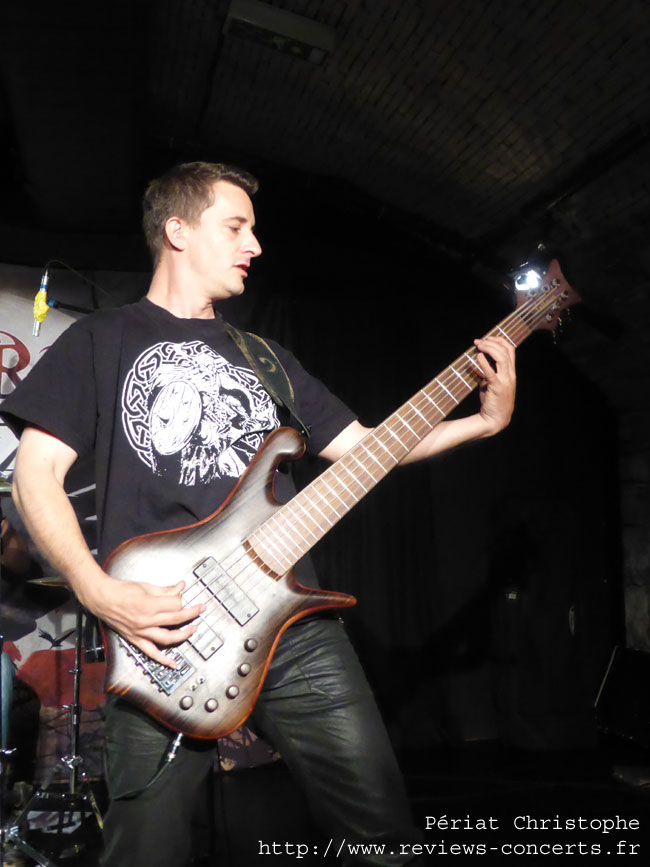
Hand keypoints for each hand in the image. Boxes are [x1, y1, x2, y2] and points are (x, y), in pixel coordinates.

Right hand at [81, 573, 204, 666]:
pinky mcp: (135, 639)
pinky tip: (173, 664)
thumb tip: (181, 587)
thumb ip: (166, 590)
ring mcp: (141, 632)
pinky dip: (163, 660)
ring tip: (192, 630)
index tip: (183, 596)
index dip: (182, 600)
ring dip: (183, 635)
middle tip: (201, 609)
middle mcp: (146, 621)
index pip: (175, 605)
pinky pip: (151, 652)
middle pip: (176, 620)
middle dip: (191, 613)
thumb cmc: (122, 590)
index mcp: (149, 605)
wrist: (102, 599)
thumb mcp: (146, 586)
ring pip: (168, 638)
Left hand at [473, 336, 515, 434]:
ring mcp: (505, 381)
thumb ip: (488, 372)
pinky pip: (491, 372)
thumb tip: (479, 360)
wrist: (495, 420)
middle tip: (479, 341)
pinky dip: (484, 363)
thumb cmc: (493, 401)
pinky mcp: (497, 387)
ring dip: (489, 349)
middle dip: (492, 342)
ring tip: (478, 345)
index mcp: (511, 373)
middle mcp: (510, 375)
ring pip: (501, 358)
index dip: (499, 341)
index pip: (510, 350)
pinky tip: (478, 357)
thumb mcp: (492, 383)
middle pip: (506, 351)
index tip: (487, 338)